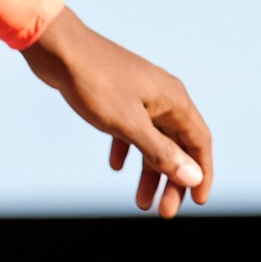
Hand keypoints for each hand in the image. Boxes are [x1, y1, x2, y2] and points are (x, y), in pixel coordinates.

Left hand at [21, 7, 214, 216]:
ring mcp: (140, 96)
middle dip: (172, 180)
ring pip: (153, 140)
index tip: (197, 203)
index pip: (199, 142)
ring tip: (140, 203)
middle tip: (164, 213)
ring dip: (149, 171)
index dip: (202, 173)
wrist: (59, 49)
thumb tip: (193, 178)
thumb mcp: (127, 124)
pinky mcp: (118, 96)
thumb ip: (160, 152)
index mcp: (173, 100)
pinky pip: (130, 129)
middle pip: (177, 145)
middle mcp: (162, 97)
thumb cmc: (94, 83)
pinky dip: (127, 149)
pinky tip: (115, 166)